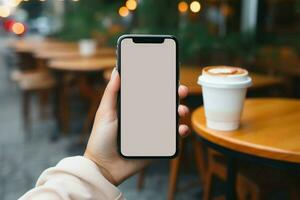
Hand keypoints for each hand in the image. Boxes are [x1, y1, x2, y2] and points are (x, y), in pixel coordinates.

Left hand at [84, 69, 189, 184]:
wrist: (104, 167)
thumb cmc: (101, 139)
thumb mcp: (105, 113)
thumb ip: (111, 93)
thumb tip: (117, 70)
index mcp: (134, 109)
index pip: (151, 94)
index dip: (161, 85)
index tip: (169, 76)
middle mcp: (146, 119)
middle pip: (165, 104)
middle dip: (176, 96)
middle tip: (181, 91)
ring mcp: (153, 132)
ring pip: (172, 119)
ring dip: (181, 112)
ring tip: (181, 111)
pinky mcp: (158, 146)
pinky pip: (173, 138)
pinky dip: (181, 132)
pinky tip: (181, 129)